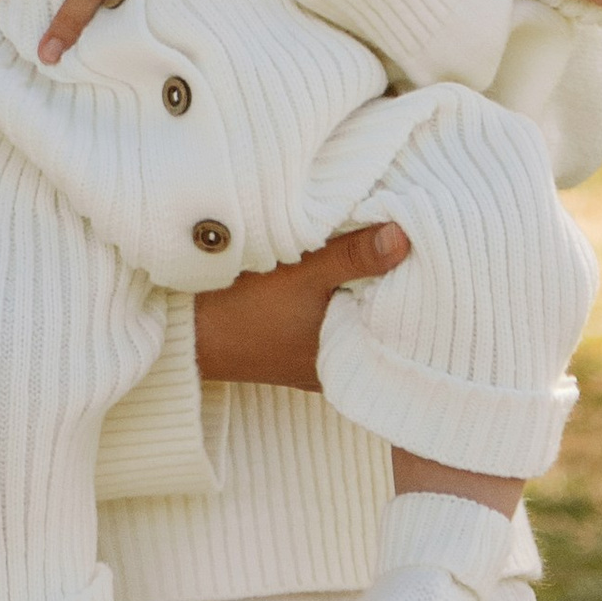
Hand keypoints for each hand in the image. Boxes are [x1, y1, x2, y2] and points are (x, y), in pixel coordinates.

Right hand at [194, 225, 411, 387]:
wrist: (182, 334)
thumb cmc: (245, 308)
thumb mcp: (305, 273)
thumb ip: (354, 255)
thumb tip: (405, 236)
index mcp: (349, 354)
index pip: (396, 313)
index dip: (408, 279)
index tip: (419, 246)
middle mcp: (334, 364)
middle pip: (373, 314)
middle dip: (384, 281)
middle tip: (401, 238)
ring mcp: (309, 359)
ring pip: (347, 315)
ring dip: (354, 287)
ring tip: (368, 246)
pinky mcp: (287, 349)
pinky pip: (324, 320)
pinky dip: (330, 297)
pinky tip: (330, 270)